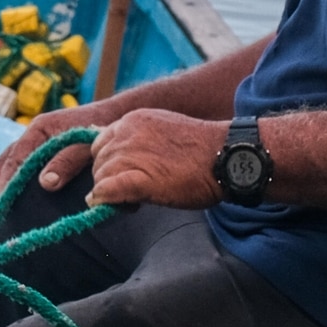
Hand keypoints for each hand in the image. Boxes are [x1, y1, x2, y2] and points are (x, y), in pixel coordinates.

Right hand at [0, 106, 103, 201]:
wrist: (118, 116)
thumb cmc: (103, 129)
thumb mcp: (86, 145)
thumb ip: (67, 161)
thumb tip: (45, 183)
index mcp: (41, 127)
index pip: (17, 154)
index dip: (7, 177)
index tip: (2, 198)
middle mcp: (36, 134)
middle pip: (8, 157)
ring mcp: (40, 142)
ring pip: (13, 161)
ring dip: (0, 181)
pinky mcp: (48, 152)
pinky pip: (25, 166)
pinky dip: (16, 180)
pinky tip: (12, 196)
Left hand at [83, 109, 223, 209]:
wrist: (227, 156)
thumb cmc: (202, 150)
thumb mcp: (164, 132)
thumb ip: (141, 141)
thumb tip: (125, 161)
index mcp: (133, 120)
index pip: (103, 142)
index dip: (110, 162)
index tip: (125, 174)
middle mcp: (126, 132)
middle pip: (99, 161)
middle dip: (108, 178)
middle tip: (131, 192)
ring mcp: (131, 153)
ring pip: (100, 177)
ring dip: (111, 192)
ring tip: (135, 201)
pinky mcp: (138, 178)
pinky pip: (107, 189)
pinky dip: (102, 199)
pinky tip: (108, 206)